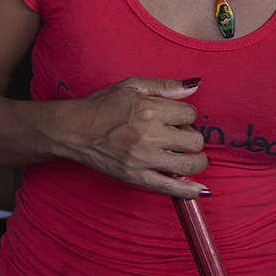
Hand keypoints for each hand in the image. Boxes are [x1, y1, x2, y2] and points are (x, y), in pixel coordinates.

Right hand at [67, 77, 208, 196]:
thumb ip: (164, 85)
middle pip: (195, 140)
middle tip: (181, 136)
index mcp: (149, 109)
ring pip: (189, 164)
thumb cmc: (101, 106)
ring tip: (192, 157)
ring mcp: (144, 158)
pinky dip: (189, 190)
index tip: (177, 118)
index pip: (189, 114)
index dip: (186, 115)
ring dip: (198, 161)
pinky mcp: (136, 176)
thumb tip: (195, 85)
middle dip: (193, 136)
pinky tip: (201, 190)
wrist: (73, 130)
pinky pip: (170, 187)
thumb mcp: (130, 86)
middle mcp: (149, 134)